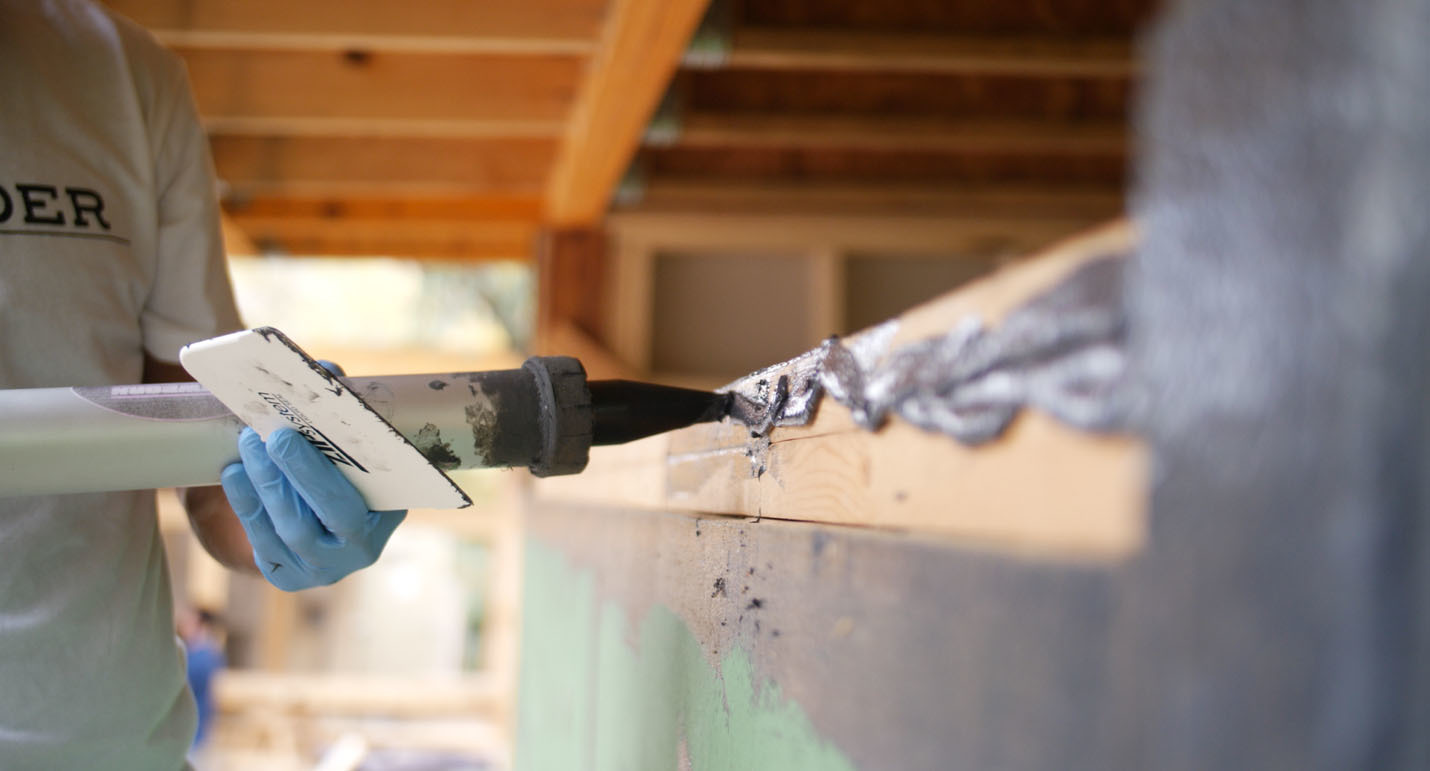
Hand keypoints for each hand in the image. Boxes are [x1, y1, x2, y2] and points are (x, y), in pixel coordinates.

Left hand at [221, 426, 406, 590]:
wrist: (332, 500)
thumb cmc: (352, 462)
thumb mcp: (360, 449)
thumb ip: (343, 431)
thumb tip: (312, 393)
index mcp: (387, 519)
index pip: (345, 506)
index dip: (311, 474)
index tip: (283, 437)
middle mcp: (359, 552)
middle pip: (307, 527)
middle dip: (277, 482)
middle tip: (257, 440)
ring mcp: (323, 569)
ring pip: (282, 535)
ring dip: (258, 489)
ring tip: (245, 447)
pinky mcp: (290, 576)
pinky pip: (263, 544)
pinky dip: (247, 506)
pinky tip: (235, 473)